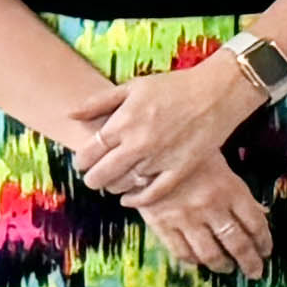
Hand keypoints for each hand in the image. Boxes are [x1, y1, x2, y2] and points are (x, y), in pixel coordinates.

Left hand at [67, 46, 267, 200]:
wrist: (217, 93)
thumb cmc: (174, 86)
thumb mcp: (133, 86)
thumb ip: (98, 102)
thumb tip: (69, 114)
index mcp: (123, 122)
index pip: (89, 152)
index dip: (81, 161)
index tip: (83, 162)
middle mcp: (138, 144)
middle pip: (101, 174)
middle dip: (92, 179)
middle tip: (94, 177)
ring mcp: (160, 159)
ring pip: (124, 185)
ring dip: (113, 187)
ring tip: (113, 183)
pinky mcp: (180, 170)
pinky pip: (153, 193)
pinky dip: (137, 200)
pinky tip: (130, 199)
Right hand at [132, 146, 271, 277]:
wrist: (150, 149)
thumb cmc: (192, 156)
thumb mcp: (223, 170)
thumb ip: (241, 195)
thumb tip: (261, 214)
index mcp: (231, 191)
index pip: (255, 224)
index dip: (263, 242)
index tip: (266, 252)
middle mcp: (212, 207)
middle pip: (237, 244)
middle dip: (249, 262)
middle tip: (254, 272)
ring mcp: (187, 218)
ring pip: (210, 253)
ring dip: (222, 265)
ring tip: (227, 268)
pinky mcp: (163, 224)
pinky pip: (182, 251)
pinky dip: (193, 261)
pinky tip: (199, 261)